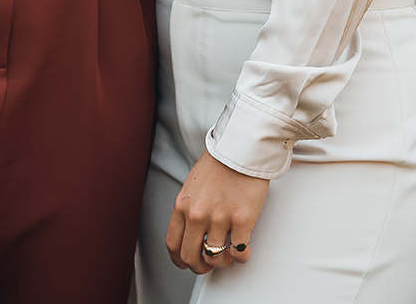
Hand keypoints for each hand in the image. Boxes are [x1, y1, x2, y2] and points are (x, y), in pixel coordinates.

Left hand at [165, 152, 268, 274]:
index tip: (187, 262)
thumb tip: (191, 232)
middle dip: (199, 267)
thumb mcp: (192, 186)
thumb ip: (189, 209)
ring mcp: (219, 218)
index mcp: (183, 205)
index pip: (173, 244)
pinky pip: (239, 252)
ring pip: (215, 258)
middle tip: (208, 264)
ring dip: (222, 261)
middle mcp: (197, 214)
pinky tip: (243, 249)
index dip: (179, 260)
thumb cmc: (219, 164)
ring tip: (227, 253)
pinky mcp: (242, 220)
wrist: (240, 149)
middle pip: (190, 257)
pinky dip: (241, 257)